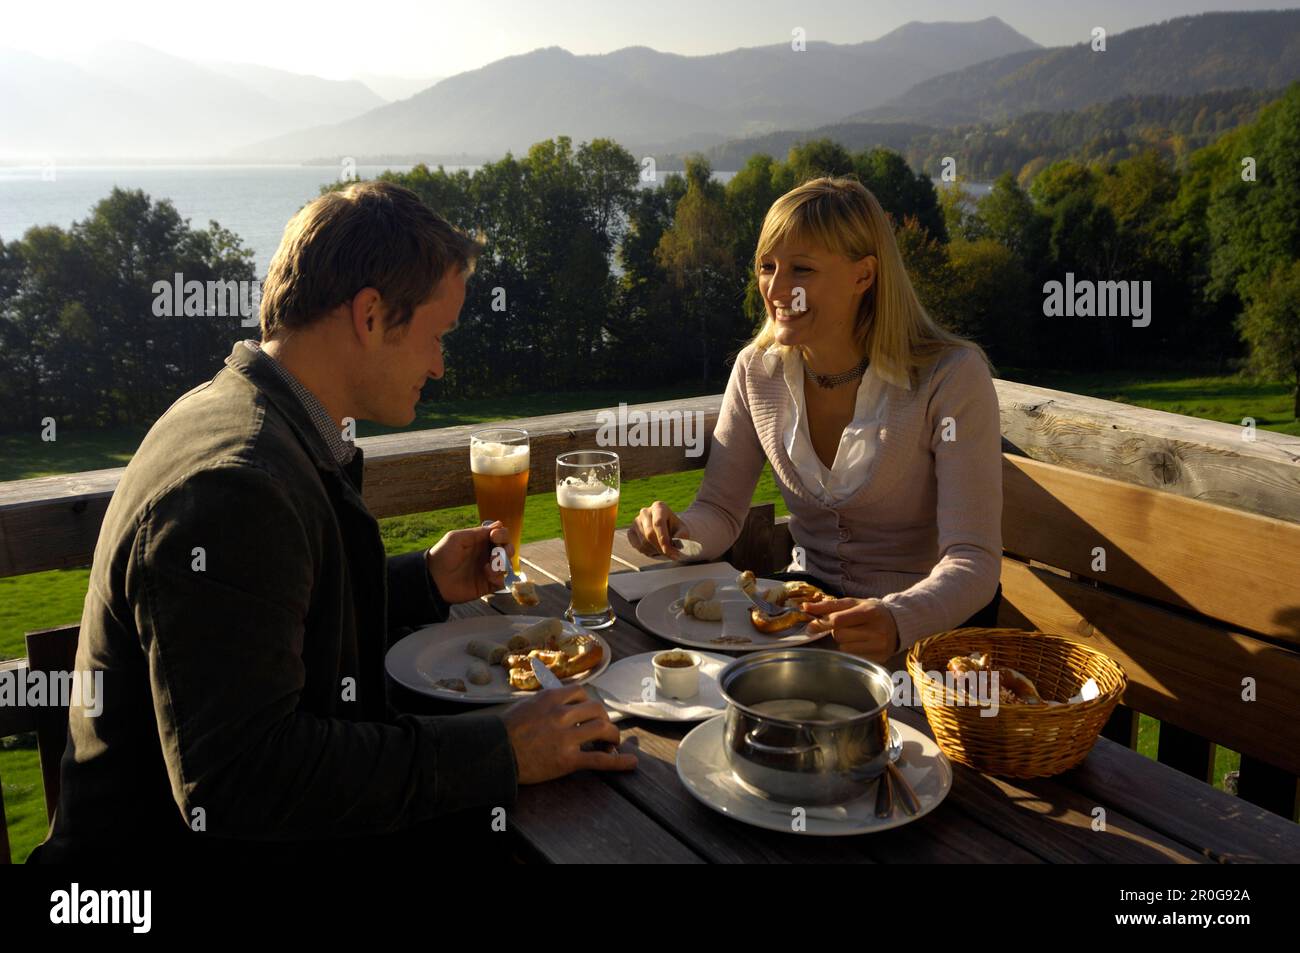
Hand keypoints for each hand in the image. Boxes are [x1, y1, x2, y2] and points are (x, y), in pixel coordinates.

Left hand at [424, 521, 511, 603]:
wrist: (434, 579)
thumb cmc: (443, 555)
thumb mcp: (457, 538)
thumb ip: (478, 532)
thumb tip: (499, 524)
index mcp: (480, 542)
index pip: (500, 535)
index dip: (502, 534)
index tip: (494, 536)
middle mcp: (486, 554)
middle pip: (507, 549)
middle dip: (507, 549)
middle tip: (496, 552)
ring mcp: (488, 570)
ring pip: (507, 565)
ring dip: (502, 563)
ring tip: (490, 565)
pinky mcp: (487, 585)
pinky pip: (501, 581)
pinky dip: (498, 577)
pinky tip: (487, 574)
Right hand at [502, 686, 637, 782]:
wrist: (493, 752)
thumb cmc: (505, 729)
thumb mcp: (526, 704)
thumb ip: (547, 701)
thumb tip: (563, 699)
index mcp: (551, 697)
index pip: (582, 693)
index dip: (589, 704)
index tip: (590, 714)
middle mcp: (561, 714)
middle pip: (597, 710)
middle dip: (604, 719)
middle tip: (603, 730)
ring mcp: (566, 737)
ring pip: (602, 729)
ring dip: (612, 736)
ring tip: (612, 743)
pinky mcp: (567, 760)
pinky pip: (600, 759)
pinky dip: (619, 761)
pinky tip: (631, 763)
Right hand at [627, 501, 685, 559]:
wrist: (667, 529)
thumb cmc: (675, 529)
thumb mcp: (683, 530)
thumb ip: (682, 533)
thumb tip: (679, 538)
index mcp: (659, 507)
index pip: (658, 523)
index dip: (663, 539)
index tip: (669, 551)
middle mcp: (645, 512)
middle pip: (650, 534)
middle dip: (661, 548)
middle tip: (672, 556)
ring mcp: (636, 521)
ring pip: (644, 542)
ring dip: (656, 551)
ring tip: (664, 550)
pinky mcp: (630, 532)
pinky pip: (637, 546)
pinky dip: (647, 552)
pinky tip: (655, 549)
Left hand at [801, 597, 899, 661]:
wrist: (898, 623)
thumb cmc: (870, 611)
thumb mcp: (852, 603)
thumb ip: (828, 606)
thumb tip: (805, 607)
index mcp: (869, 612)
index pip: (838, 620)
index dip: (822, 623)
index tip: (811, 626)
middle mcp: (876, 630)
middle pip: (839, 635)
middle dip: (836, 631)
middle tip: (847, 627)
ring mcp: (879, 646)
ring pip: (844, 648)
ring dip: (844, 642)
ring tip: (856, 635)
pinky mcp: (880, 659)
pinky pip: (853, 657)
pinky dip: (852, 651)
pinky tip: (861, 644)